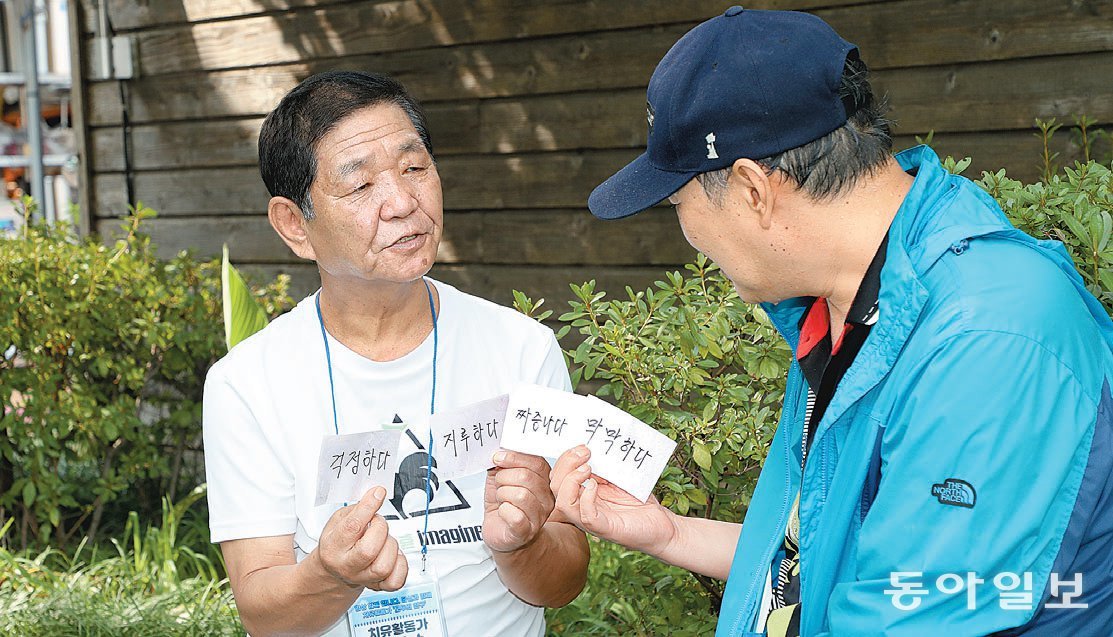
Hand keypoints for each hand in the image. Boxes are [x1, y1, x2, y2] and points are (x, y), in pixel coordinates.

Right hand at [316, 486, 407, 590]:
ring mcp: (364, 578)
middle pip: (369, 550)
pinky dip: (401, 564)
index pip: (352, 527)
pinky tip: (392, 555)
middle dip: (380, 529)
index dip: (368, 507)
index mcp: (333, 547)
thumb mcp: (338, 521)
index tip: (378, 493)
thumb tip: (375, 495)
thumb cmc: (339, 543)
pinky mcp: (379, 586)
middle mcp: (348, 566)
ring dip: (390, 545)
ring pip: (385, 565)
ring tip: (383, 540)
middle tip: (377, 523)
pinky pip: (396, 580)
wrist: (336, 570)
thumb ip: (356, 509)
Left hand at [483, 449, 555, 552]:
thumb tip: (499, 451)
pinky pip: (515, 515)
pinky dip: (503, 511)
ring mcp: (539, 516)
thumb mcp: (502, 478)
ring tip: (501, 500)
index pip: (537, 463)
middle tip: (499, 485)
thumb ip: (502, 464)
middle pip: (527, 477)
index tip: (498, 458)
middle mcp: (547, 499)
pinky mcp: (527, 531)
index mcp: (544, 481)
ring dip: (503, 495)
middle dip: (503, 477)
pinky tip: (503, 512)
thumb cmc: (504, 505)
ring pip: (520, 495)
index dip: (515, 458)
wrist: (500, 532)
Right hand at [551, 445, 677, 555]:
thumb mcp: (619, 477)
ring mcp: (592, 520)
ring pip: (564, 504)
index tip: (583, 446)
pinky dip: (587, 499)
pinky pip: (587, 516)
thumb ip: (604, 466)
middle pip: (556, 487)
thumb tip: (593, 446)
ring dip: (570, 482)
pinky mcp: (606, 529)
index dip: (564, 459)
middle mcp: (582, 507)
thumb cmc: (640, 501)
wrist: (662, 525)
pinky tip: (595, 485)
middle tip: (585, 451)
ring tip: (587, 468)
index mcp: (583, 493)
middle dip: (565, 464)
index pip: (558, 477)